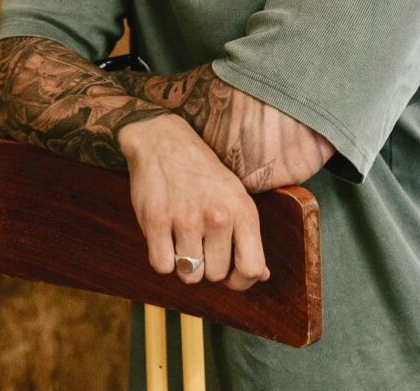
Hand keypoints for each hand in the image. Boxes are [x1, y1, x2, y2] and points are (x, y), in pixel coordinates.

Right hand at [118, 113, 269, 291]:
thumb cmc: (201, 173)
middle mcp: (218, 215)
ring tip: (182, 234)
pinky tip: (164, 234)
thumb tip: (262, 275)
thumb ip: (248, 236)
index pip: (252, 269)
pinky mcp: (156, 220)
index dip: (241, 280)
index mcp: (243, 209)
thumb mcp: (234, 195)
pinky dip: (161, 256)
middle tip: (199, 239)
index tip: (229, 272)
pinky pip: (162, 266)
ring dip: (184, 262)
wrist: (162, 139)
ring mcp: (186, 218)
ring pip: (189, 275)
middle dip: (207, 264)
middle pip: (215, 275)